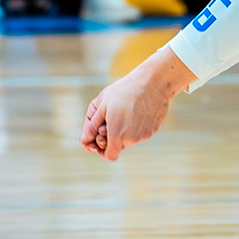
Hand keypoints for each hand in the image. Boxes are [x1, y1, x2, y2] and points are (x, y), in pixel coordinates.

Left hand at [81, 46, 197, 160]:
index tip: (100, 138)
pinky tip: (136, 111)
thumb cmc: (123, 91)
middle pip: (118, 147)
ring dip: (124, 132)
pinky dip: (135, 127)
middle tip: (109, 120)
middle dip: (112, 137)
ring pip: (130, 140)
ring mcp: (144, 135)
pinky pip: (140, 134)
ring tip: (124, 111)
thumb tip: (85, 140)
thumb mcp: (101, 105)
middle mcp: (132, 138)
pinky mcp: (152, 130)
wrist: (152, 82)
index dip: (102, 151)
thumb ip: (91, 126)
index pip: (109, 156)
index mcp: (116, 134)